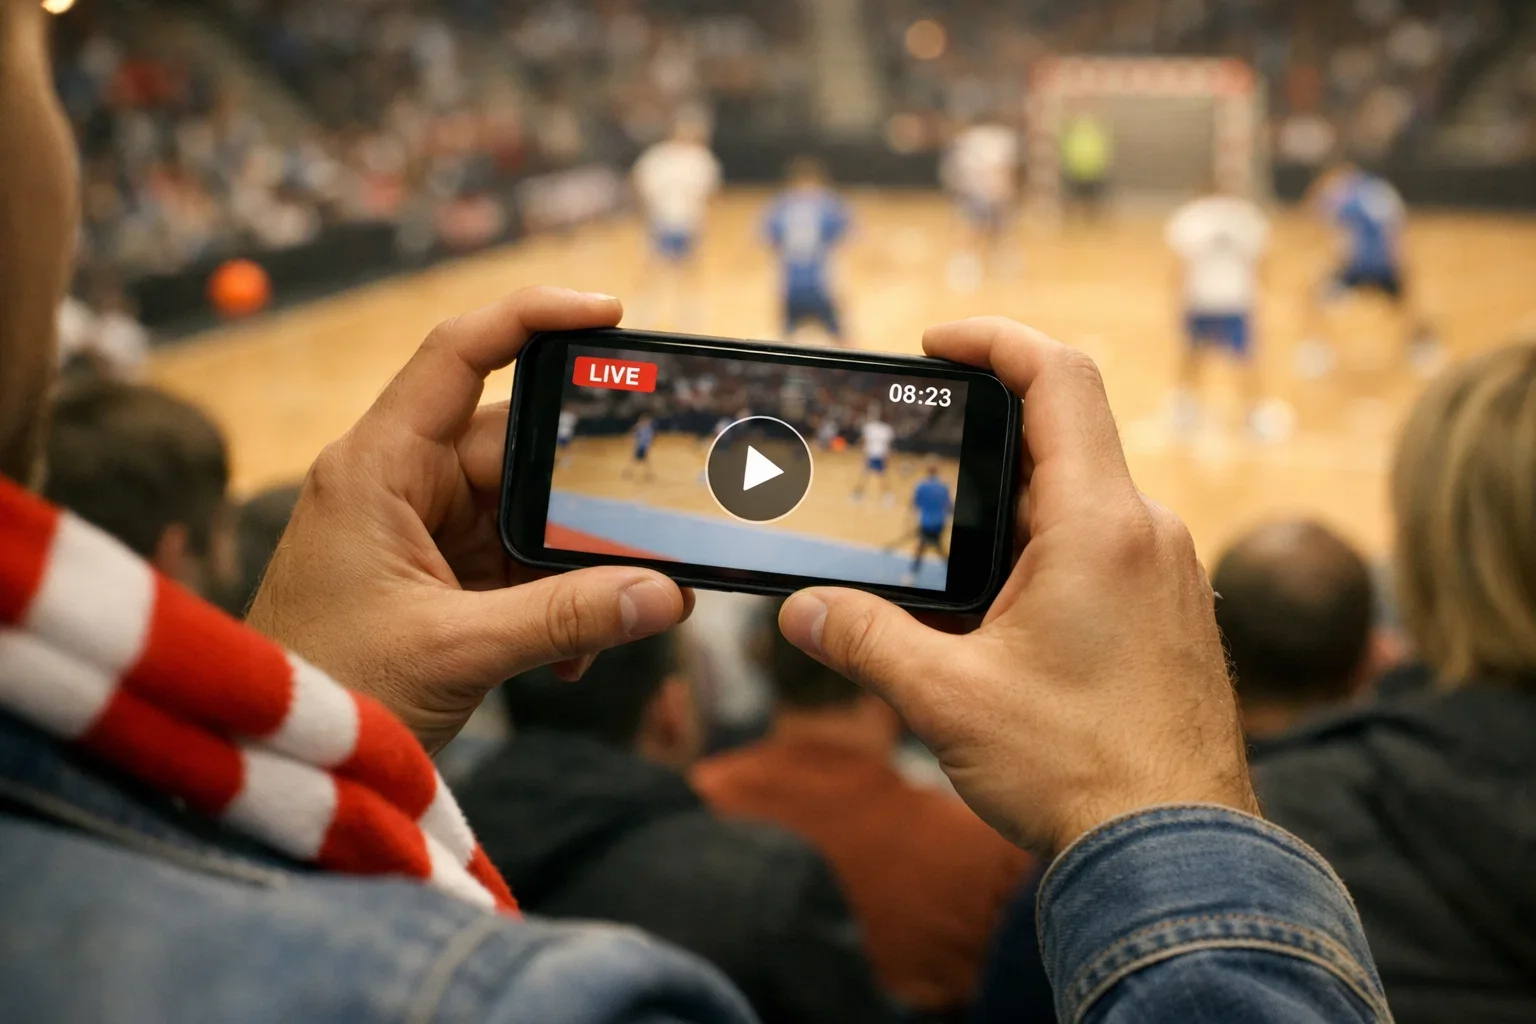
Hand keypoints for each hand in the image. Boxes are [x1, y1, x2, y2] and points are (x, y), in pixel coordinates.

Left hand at [248, 287, 692, 750]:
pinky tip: (572, 655)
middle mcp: (400, 485)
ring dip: (575, 566)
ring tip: (615, 610)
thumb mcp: (457, 651)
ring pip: (527, 515)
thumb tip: (666, 596)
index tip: (609, 314)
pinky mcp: (438, 579)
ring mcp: (420, 533)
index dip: (533, 317)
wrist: (279, 763)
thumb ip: (567, 618)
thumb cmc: (330, 691)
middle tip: (652, 522)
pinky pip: (518, 566)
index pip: (458, 355)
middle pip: (519, 451)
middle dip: (585, 496)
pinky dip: (554, 602)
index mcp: (379, 469)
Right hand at [779, 318, 1255, 857]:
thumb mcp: (948, 699)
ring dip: (1011, 509)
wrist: (1178, 854)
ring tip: (944, 559)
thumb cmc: (1080, 772)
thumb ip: (866, 640)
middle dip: (980, 445)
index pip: (1059, 377)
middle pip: (1061, 439)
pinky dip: (1047, 552)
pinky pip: (1105, 549)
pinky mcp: (1173, 617)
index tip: (936, 345)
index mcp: (1098, 525)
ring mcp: (1169, 575)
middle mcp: (1146, 534)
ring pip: (1081, 500)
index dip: (995, 340)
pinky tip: (1001, 614)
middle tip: (914, 472)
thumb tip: (804, 609)